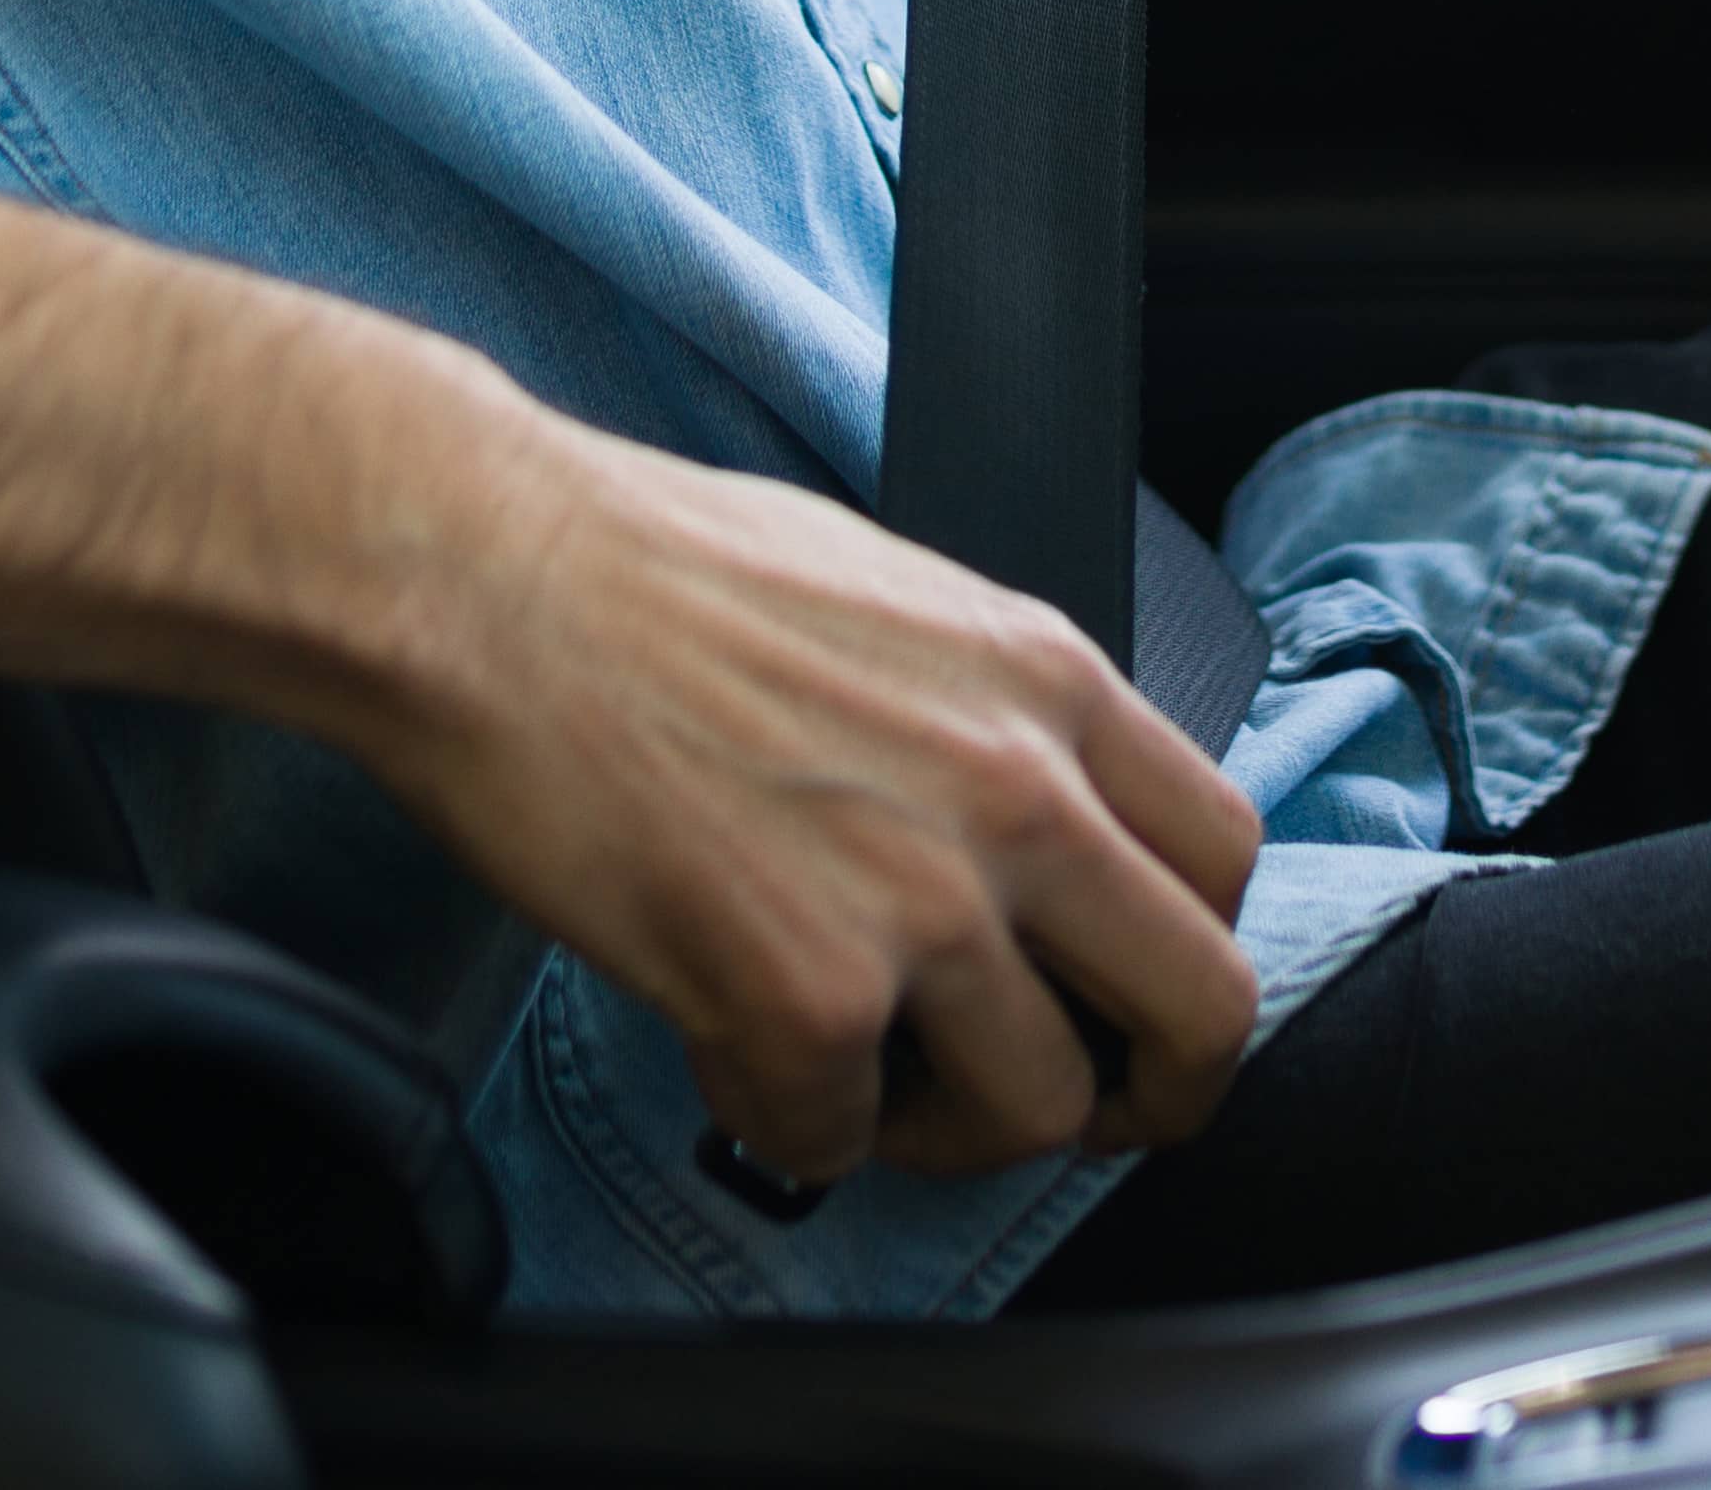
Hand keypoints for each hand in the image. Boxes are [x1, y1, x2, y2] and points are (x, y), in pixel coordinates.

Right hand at [362, 403, 1264, 1184]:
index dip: (1188, 956)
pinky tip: (724, 1040)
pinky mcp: (803, 994)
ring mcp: (920, 901)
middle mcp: (1018, 791)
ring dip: (944, 1126)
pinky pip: (836, 1139)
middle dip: (1145, 1095)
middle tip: (1065, 1110)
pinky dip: (781, 1119)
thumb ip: (994, 718)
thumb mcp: (898, 602)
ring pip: (1036, 1110)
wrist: (486, 577)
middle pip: (1199, 1008)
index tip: (1133, 1004)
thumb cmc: (649, 570)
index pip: (1223, 857)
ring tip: (853, 1071)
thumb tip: (1033, 832)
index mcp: (1046, 681)